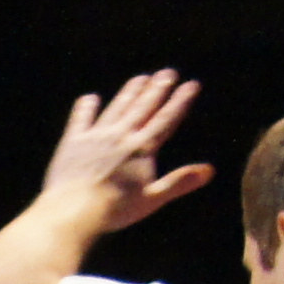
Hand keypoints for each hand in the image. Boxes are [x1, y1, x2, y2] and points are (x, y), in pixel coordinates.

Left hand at [36, 70, 214, 232]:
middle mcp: (120, 136)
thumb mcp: (152, 199)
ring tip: (140, 78)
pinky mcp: (73, 142)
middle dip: (157, 89)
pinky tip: (90, 98)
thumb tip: (209, 171)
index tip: (191, 85)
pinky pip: (81, 119)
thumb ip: (180, 182)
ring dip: (130, 92)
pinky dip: (86, 108)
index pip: (165, 119)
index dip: (180, 101)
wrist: (73, 210)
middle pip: (142, 108)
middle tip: (167, 73)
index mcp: (141, 149)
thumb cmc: (115, 209)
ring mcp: (96, 136)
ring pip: (117, 108)